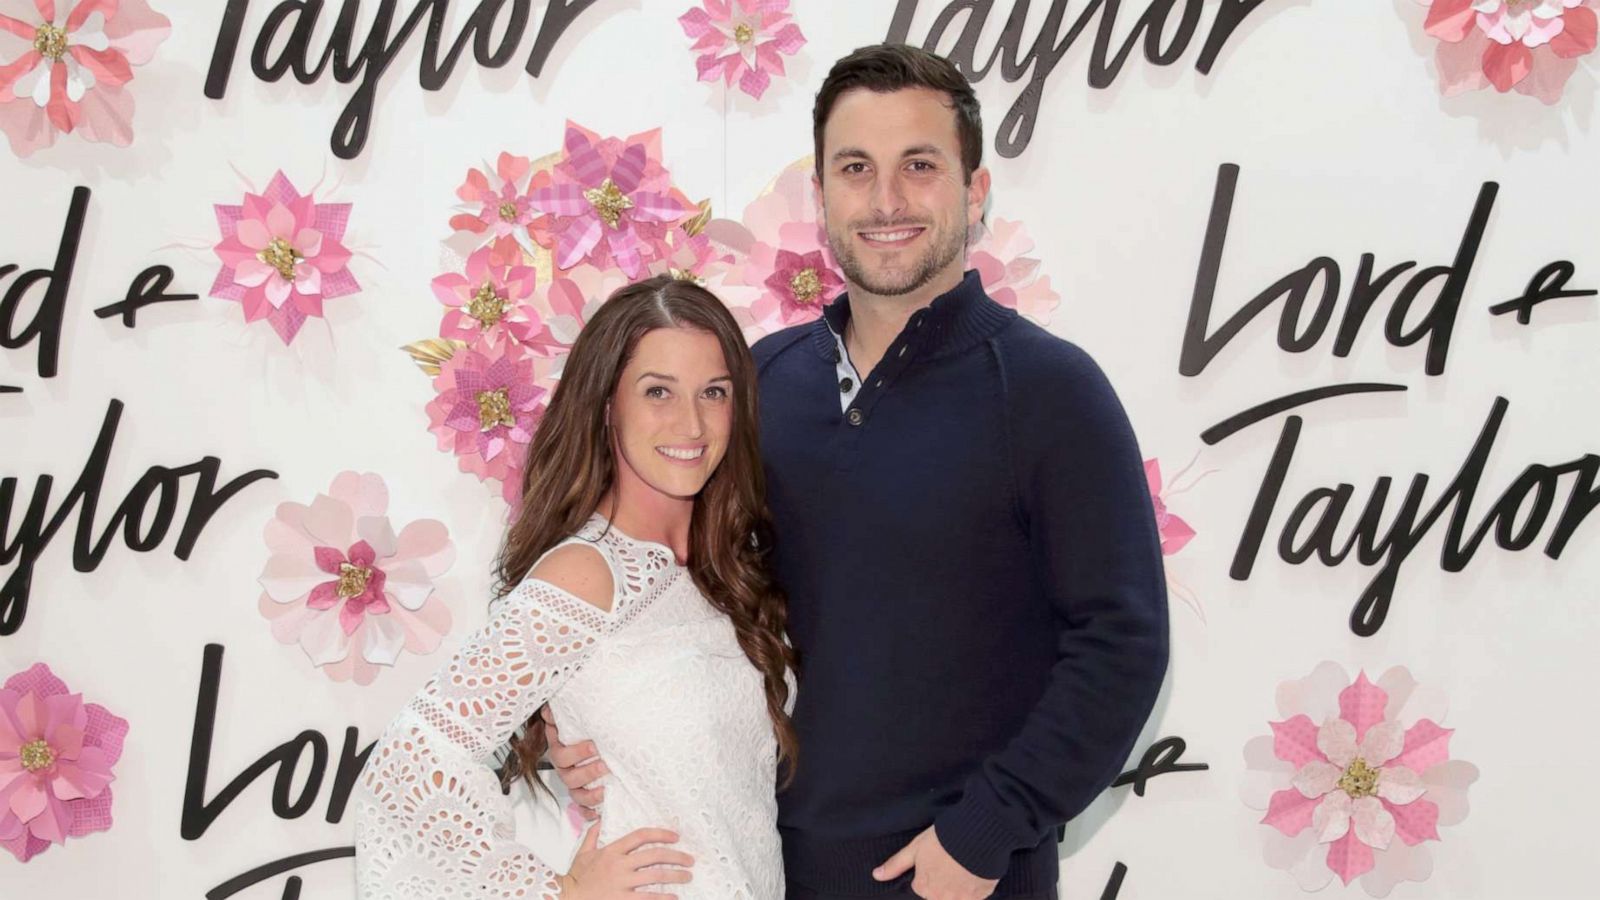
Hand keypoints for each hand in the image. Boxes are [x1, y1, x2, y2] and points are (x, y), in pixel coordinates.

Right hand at [544, 710, 605, 816]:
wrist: (593, 741)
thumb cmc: (581, 732)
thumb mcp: (571, 721)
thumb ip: (558, 715)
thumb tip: (548, 709)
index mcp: (560, 752)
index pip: (561, 756)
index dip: (577, 753)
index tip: (594, 746)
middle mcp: (565, 771)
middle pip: (570, 778)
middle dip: (587, 772)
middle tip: (603, 765)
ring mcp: (575, 785)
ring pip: (577, 795)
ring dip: (591, 795)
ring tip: (605, 790)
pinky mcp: (584, 797)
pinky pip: (584, 809)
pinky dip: (591, 813)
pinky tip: (600, 813)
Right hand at [559, 821, 692, 898]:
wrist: (564, 897)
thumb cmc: (575, 878)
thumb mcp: (583, 853)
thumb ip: (593, 835)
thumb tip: (599, 820)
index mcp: (612, 851)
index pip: (641, 836)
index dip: (661, 834)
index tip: (675, 837)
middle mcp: (619, 865)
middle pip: (655, 855)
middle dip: (676, 856)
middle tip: (689, 860)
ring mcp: (622, 883)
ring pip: (657, 876)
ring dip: (676, 875)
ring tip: (687, 876)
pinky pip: (648, 898)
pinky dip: (663, 898)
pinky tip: (674, 897)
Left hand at [873, 826, 997, 899]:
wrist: (977, 835)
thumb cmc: (943, 839)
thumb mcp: (915, 848)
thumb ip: (896, 864)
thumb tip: (876, 876)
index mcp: (924, 888)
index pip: (922, 888)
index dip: (927, 874)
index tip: (935, 862)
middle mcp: (941, 898)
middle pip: (938, 896)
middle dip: (942, 883)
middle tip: (949, 863)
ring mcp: (962, 899)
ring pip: (955, 898)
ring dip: (957, 887)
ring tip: (962, 867)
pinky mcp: (981, 896)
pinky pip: (974, 897)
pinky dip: (974, 888)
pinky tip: (974, 872)